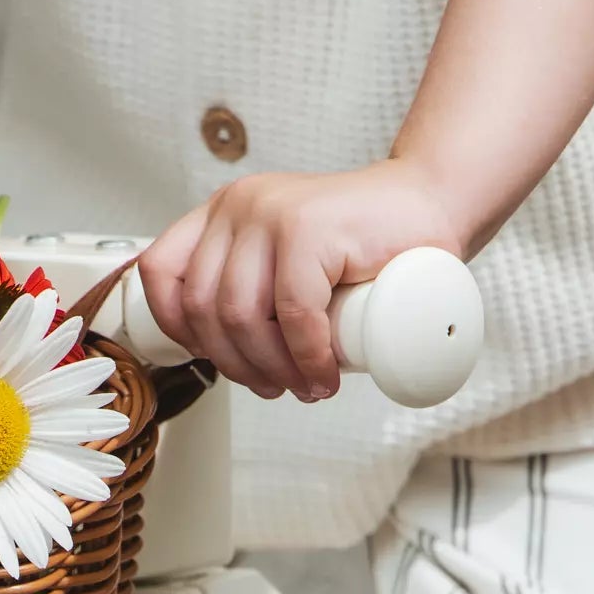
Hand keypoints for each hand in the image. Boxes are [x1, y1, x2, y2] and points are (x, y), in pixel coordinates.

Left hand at [136, 160, 467, 402]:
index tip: (215, 360)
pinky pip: (292, 313)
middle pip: (204, 310)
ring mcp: (272, 212)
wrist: (430, 206)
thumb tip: (219, 353)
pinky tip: (324, 374)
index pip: (162, 274)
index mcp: (222, 215)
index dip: (177, 330)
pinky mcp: (310, 228)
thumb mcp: (287, 262)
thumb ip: (251, 285)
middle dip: (238, 367)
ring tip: (305, 385)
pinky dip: (307, 357)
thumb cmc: (363, 246)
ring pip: (240, 317)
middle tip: (279, 387)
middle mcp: (238, 207)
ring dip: (272, 369)